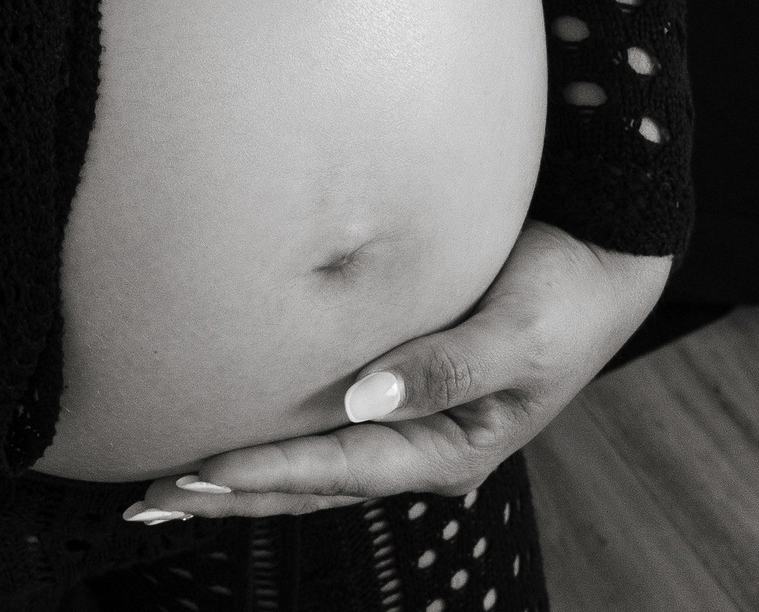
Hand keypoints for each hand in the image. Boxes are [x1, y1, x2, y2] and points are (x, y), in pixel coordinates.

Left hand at [126, 220, 672, 521]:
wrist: (607, 258)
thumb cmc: (567, 292)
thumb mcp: (519, 331)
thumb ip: (447, 365)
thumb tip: (367, 398)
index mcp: (453, 445)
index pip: (337, 465)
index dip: (265, 471)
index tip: (197, 472)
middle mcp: (426, 444)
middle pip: (315, 481)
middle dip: (234, 492)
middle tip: (152, 500)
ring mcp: (415, 419)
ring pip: (315, 460)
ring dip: (246, 475)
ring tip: (174, 484)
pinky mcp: (408, 384)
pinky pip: (330, 424)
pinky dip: (279, 437)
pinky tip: (239, 434)